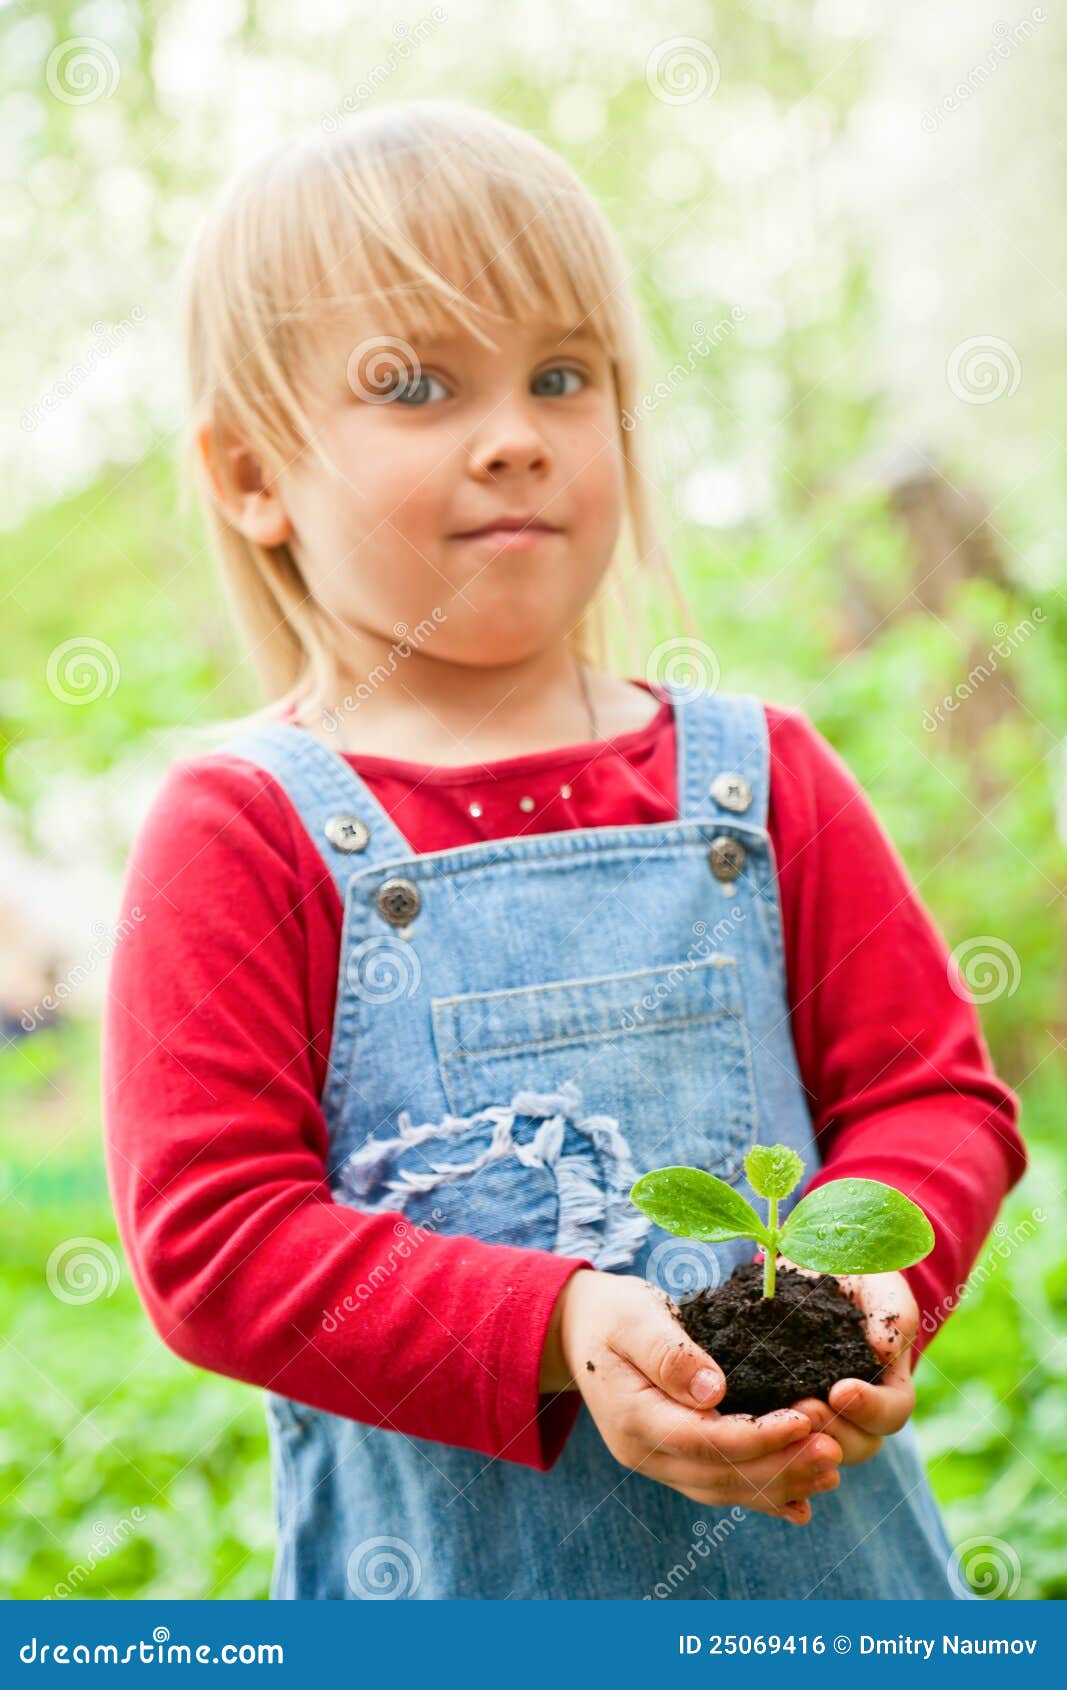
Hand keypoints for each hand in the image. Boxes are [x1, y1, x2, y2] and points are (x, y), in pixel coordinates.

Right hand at [545, 1269, 844, 1524]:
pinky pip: (720, 1486)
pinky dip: (762, 1494)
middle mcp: (645, 1453)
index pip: (702, 1440)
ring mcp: (658, 1463)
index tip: (803, 1421)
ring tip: (829, 1468)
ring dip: (780, 1483)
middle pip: (721, 1474)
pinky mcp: (674, 1460)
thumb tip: (714, 1389)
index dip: (757, 1437)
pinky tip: (801, 1501)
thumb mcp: (634, 1319)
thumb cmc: (612, 1316)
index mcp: (633, 1418)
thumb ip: (669, 1354)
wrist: (580, 1332)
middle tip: (834, 1448)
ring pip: (725, 1488)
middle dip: (782, 1466)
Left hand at [786, 1268, 918, 1465]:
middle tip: (804, 1408)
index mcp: (888, 1386)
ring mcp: (820, 1412)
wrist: (816, 1265)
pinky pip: (779, 1431)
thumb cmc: (861, 1278)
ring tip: (776, 1415)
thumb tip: (883, 1352)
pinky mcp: (781, 1404)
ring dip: (799, 1438)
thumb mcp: (882, 1286)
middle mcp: (857, 1411)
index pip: (892, 1413)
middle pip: (857, 1445)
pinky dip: (767, 1429)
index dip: (870, 1409)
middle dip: (831, 1430)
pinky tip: (748, 1415)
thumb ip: (891, 1315)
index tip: (841, 1390)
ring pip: (817, 1448)